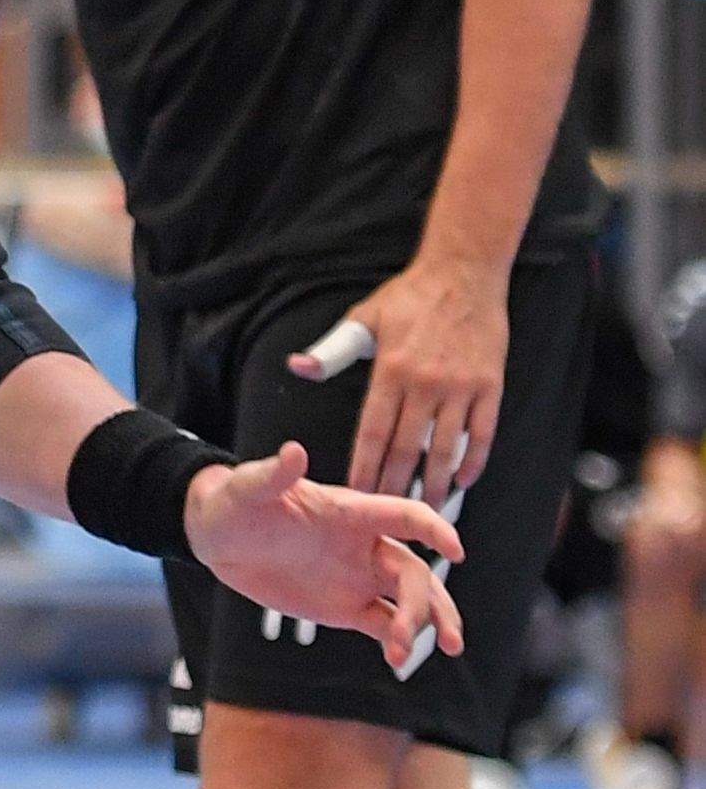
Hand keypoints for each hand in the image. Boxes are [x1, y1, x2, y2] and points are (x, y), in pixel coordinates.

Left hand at [185, 444, 465, 678]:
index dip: (434, 530)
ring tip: (422, 653)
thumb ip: (274, 475)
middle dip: (426, 602)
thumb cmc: (235, 501)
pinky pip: (383, 623)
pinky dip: (395, 640)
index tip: (454, 551)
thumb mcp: (249, 488)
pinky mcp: (344, 606)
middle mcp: (365, 545)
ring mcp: (358, 577)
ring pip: (409, 600)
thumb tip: (294, 451)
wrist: (216, 536)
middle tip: (414, 632)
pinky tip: (397, 661)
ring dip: (424, 625)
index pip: (406, 516)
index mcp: (352, 512)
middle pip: (414, 572)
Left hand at [288, 260, 508, 498]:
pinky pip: (483, 432)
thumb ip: (332, 350)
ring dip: (436, 482)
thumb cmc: (408, 298)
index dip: (365, 467)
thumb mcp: (363, 319)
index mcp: (390, 371)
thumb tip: (298, 367)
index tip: (356, 493)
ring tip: (427, 510)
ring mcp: (461, 386)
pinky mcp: (490, 385)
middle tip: (389, 516)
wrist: (464, 272)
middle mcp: (425, 383)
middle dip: (396, 486)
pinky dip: (473, 459)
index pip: (373, 432)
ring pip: (447, 447)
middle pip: (408, 448)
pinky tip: (463, 479)